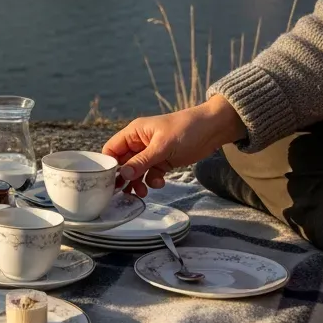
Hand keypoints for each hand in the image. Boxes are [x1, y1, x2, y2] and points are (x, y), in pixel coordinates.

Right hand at [102, 95, 247, 197]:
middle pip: (123, 163)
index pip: (112, 149)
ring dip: (138, 182)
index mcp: (134, 133)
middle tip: (125, 193)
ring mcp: (151, 153)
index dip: (109, 165)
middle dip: (125, 177)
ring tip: (142, 192)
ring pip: (137, 171)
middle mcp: (139, 143)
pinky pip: (151, 174)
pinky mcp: (163, 161)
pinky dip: (152, 180)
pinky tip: (160, 182)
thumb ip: (142, 162)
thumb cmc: (185, 129)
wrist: (213, 129)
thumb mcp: (162, 146)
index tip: (110, 181)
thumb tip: (123, 175)